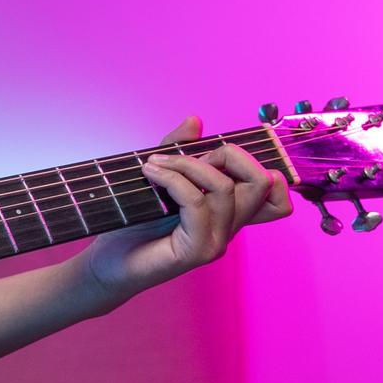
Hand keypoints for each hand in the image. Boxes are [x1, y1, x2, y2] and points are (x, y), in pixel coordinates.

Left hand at [82, 115, 293, 305]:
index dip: (251, 160)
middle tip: (183, 157)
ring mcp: (217, 240)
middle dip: (228, 154)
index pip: (275, 189)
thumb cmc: (132, 223)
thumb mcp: (158, 176)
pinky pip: (197, 203)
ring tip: (153, 164)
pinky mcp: (197, 251)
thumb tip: (195, 120)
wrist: (107, 262)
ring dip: (186, 163)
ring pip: (226, 188)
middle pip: (263, 181)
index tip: (208, 155)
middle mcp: (230, 226)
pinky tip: (150, 173)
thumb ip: (179, 149)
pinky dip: (173, 179)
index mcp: (229, 210)